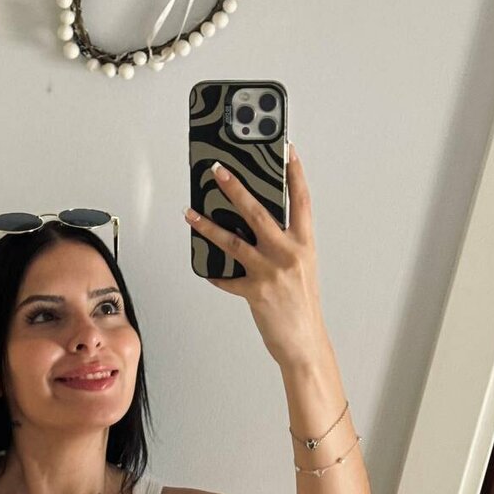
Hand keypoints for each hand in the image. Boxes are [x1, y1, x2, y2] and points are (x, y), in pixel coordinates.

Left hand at [184, 146, 328, 366]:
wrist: (304, 342)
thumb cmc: (302, 305)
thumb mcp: (301, 268)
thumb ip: (283, 246)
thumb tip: (254, 227)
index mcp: (304, 244)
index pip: (301, 201)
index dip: (295, 174)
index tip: (287, 150)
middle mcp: (289, 253)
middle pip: (259, 212)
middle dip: (235, 188)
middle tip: (217, 171)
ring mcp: (271, 272)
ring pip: (233, 240)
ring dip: (207, 225)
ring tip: (190, 213)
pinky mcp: (254, 292)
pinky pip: (226, 278)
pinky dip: (215, 275)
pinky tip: (205, 270)